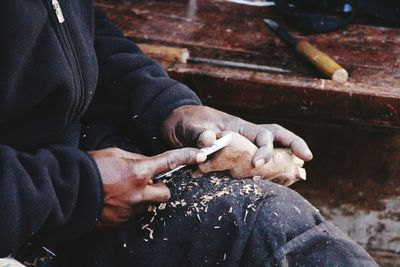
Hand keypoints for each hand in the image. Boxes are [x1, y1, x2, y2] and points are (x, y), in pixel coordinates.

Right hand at [88, 147, 205, 227]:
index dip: (186, 157)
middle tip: (145, 183)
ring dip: (142, 198)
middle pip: (165, 193)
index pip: (168, 162)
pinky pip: (133, 213)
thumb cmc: (91, 168)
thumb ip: (136, 159)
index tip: (200, 155)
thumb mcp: (115, 154)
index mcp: (138, 172)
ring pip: (148, 204)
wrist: (68, 192)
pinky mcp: (121, 222)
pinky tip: (114, 200)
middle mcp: (139, 193)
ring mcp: (130, 210)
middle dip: (160, 188)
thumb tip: (148, 163)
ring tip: (122, 191)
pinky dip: (128, 207)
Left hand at [194, 132, 305, 185]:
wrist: (179, 126)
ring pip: (270, 154)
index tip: (258, 165)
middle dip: (294, 145)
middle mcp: (247, 138)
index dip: (266, 149)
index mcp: (240, 128)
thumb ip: (198, 133)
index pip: (263, 134)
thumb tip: (209, 141)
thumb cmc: (187, 122)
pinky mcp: (235, 161)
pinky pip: (255, 168)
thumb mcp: (190, 126)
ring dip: (282, 164)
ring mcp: (244, 149)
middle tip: (306, 160)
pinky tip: (272, 187)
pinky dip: (266, 176)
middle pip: (277, 139)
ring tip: (294, 179)